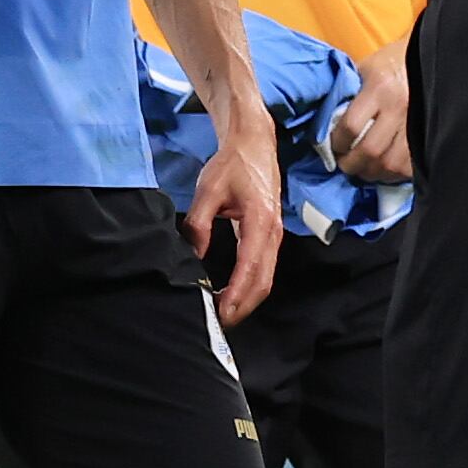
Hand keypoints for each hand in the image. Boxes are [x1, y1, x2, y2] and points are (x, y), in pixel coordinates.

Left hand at [188, 105, 283, 325]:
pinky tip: (232, 293)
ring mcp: (274, 235)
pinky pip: (264, 268)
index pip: (250, 268)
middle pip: (263, 282)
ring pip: (266, 278)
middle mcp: (272, 233)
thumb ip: (199, 224)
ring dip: (247, 300)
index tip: (220, 314)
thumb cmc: (232, 164)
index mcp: (259, 222)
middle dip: (243, 307)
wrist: (254, 143)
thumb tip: (193, 255)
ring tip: (222, 315)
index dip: (236, 296)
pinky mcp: (270, 235)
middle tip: (218, 325)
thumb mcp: (208, 190)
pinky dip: (250, 287)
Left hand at [330, 33, 413, 183]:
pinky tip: (382, 168)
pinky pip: (407, 168)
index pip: (351, 126)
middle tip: (344, 164)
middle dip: (351, 164)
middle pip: (369, 150)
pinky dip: (391, 174)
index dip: (337, 143)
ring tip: (362, 169)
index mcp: (379, 86)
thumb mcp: (365, 68)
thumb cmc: (390, 63)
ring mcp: (415, 123)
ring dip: (371, 173)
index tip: (333, 146)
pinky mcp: (427, 136)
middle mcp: (398, 107)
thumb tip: (325, 123)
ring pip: (389, 164)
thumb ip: (347, 94)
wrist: (428, 57)